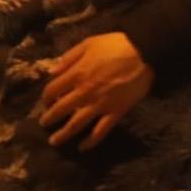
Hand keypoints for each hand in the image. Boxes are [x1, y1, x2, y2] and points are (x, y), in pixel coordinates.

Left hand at [40, 33, 154, 150]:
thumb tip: (52, 72)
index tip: (46, 101)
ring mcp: (100, 104)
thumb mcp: (88, 43)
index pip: (52, 90)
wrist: (146, 52)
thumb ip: (69, 57)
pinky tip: (83, 147)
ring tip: (54, 141)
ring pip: (76, 124)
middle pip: (60, 110)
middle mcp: (84, 93)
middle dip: (49, 118)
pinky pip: (101, 130)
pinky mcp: (116, 112)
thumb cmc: (117, 45)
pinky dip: (91, 141)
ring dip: (63, 134)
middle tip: (44, 124)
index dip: (46, 97)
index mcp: (76, 74)